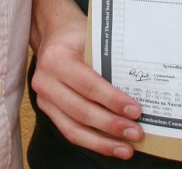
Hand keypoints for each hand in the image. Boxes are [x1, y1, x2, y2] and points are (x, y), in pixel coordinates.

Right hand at [31, 1, 143, 159]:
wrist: (52, 33)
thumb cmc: (77, 34)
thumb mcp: (92, 39)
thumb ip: (107, 62)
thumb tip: (138, 91)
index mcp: (57, 58)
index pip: (88, 85)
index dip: (112, 101)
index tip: (135, 111)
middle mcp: (45, 80)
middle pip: (81, 111)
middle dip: (111, 125)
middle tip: (136, 133)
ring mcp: (43, 98)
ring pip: (73, 129)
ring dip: (102, 142)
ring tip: (126, 149)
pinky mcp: (46, 109)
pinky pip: (69, 131)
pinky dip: (92, 141)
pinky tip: (110, 146)